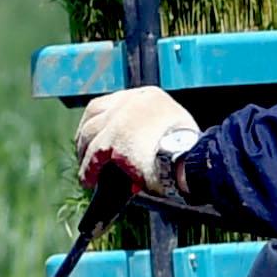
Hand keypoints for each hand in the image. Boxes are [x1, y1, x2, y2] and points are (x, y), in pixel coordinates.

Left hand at [73, 83, 197, 196]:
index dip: (104, 118)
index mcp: (148, 96)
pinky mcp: (113, 138)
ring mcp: (120, 118)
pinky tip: (88, 180)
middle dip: (87, 132)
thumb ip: (155, 128)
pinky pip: (92, 155)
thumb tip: (144, 146)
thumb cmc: (190, 150)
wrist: (192, 158)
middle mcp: (131, 101)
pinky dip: (88, 169)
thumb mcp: (174, 126)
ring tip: (88, 170)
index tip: (100, 132)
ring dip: (84, 152)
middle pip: (95, 112)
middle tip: (86, 150)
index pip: (116, 101)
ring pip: (90, 132)